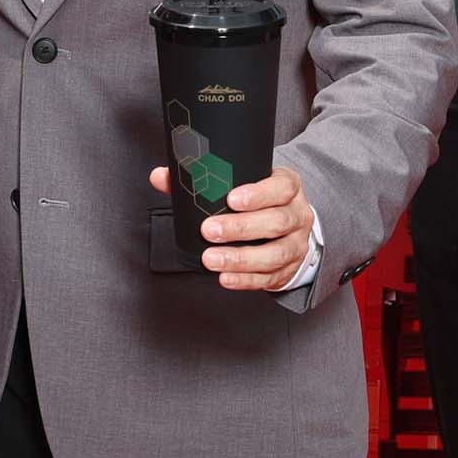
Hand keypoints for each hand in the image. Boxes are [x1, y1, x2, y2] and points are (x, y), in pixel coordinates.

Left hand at [147, 162, 315, 291]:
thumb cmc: (261, 200)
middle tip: (209, 231)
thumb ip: (201, 178)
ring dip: (240, 259)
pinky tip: (225, 277)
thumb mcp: (243, 182)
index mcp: (288, 187)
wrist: (291, 224)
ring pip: (274, 254)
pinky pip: (269, 277)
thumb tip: (160, 177)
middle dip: (240, 228)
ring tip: (211, 259)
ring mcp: (296, 244)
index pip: (281, 187)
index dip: (258, 194)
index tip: (231, 199)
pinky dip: (246, 280)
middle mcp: (297, 215)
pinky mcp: (289, 269)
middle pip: (276, 222)